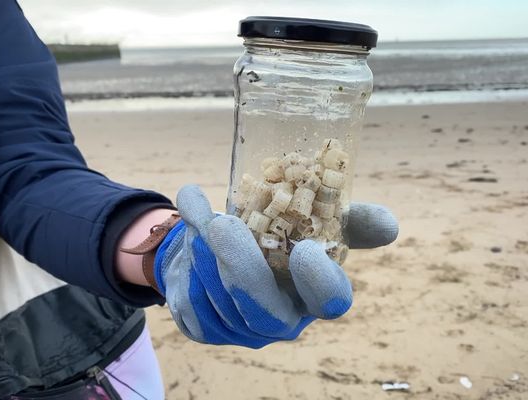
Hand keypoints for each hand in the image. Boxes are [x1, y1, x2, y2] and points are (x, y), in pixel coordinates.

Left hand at [154, 185, 397, 347]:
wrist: (220, 248)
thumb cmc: (276, 236)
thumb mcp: (313, 222)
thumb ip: (349, 220)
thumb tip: (390, 224)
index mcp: (311, 294)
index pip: (328, 301)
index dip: (320, 281)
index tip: (307, 249)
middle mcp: (279, 319)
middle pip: (263, 308)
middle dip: (241, 267)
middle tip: (221, 225)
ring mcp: (240, 328)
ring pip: (218, 296)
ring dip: (203, 248)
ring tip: (198, 211)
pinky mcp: (205, 327)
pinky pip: (190, 299)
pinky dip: (185, 256)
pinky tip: (186, 228)